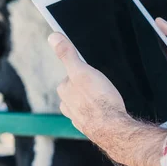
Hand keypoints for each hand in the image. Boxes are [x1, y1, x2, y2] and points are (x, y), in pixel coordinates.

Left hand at [49, 32, 166, 165]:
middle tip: (102, 87)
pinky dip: (100, 114)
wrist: (114, 128)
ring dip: (93, 102)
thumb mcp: (82, 71)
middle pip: (76, 91)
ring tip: (106, 99)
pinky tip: (108, 112)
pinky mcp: (91, 128)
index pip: (69, 77)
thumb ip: (67, 54)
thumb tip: (52, 37)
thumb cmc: (99, 100)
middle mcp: (68, 107)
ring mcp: (79, 119)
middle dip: (87, 88)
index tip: (94, 75)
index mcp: (64, 91)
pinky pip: (94, 117)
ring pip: (84, 105)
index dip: (83, 73)